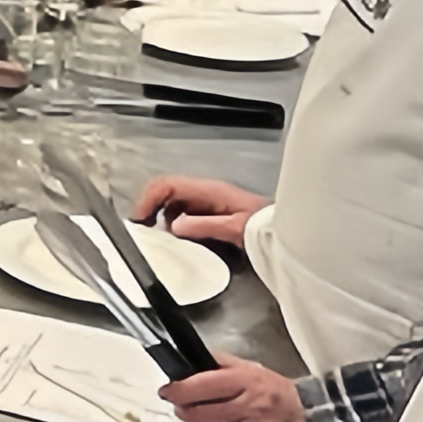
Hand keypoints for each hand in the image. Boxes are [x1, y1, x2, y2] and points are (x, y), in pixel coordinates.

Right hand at [131, 175, 261, 252]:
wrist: (283, 230)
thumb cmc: (263, 227)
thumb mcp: (233, 228)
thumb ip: (203, 226)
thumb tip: (174, 227)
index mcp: (208, 190)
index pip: (168, 185)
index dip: (149, 198)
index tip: (139, 218)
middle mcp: (206, 191)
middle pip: (167, 190)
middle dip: (150, 206)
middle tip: (142, 228)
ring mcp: (209, 200)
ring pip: (175, 201)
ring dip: (161, 215)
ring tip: (157, 235)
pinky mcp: (213, 210)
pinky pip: (186, 211)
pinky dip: (174, 221)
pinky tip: (177, 236)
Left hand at [160, 360, 318, 421]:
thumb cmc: (282, 398)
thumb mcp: (255, 371)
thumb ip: (223, 363)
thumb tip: (192, 358)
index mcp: (247, 381)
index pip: (201, 384)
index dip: (178, 390)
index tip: (168, 391)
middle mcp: (249, 406)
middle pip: (198, 412)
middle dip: (185, 411)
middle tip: (184, 408)